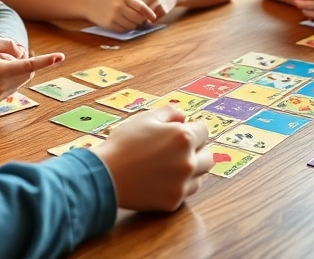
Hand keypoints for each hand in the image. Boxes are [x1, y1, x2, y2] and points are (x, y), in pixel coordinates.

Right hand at [0, 37, 62, 105]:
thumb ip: (8, 44)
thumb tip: (23, 53)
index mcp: (0, 71)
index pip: (29, 65)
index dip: (46, 61)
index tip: (60, 56)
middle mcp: (1, 86)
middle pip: (27, 73)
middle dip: (25, 62)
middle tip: (7, 55)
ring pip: (21, 82)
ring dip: (16, 71)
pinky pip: (12, 89)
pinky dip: (9, 80)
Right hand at [86, 0, 157, 31]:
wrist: (90, 4)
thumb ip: (133, 1)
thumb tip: (148, 13)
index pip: (140, 6)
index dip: (149, 12)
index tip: (154, 17)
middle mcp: (119, 6)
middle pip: (137, 17)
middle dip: (142, 21)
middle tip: (142, 21)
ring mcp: (114, 16)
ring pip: (132, 25)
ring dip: (135, 25)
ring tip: (132, 22)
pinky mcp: (110, 24)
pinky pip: (124, 30)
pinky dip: (127, 29)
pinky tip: (125, 25)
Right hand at [92, 106, 212, 210]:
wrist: (105, 175)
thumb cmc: (123, 144)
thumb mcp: (145, 118)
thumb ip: (170, 113)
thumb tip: (184, 116)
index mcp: (183, 138)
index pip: (204, 131)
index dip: (192, 129)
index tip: (180, 132)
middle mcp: (188, 161)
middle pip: (208, 156)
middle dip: (197, 150)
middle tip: (176, 150)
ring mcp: (182, 184)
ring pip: (200, 176)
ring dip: (190, 169)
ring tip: (167, 165)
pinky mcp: (174, 201)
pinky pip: (186, 192)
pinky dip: (178, 185)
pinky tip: (160, 179)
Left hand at [125, 0, 177, 19]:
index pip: (129, 0)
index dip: (125, 7)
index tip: (123, 11)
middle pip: (136, 9)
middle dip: (132, 15)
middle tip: (128, 19)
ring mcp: (158, 2)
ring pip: (144, 16)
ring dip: (139, 20)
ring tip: (136, 21)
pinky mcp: (164, 10)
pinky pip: (152, 20)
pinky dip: (148, 22)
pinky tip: (146, 21)